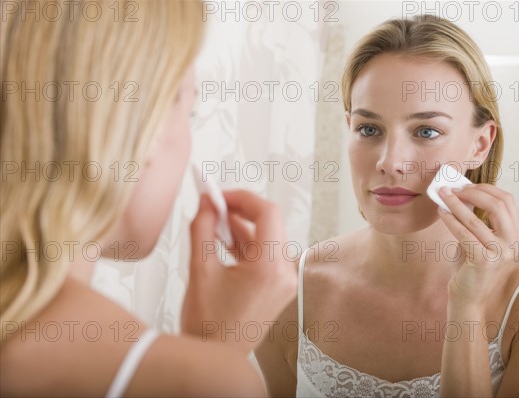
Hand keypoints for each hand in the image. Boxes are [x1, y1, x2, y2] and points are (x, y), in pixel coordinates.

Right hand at [181, 190, 296, 352]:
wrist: (216, 358)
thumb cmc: (209, 326)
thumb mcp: (199, 270)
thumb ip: (202, 229)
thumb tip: (207, 203)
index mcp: (270, 269)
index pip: (267, 213)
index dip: (243, 198)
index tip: (220, 194)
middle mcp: (284, 274)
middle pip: (269, 224)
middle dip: (241, 211)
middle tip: (215, 204)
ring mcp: (284, 282)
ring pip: (267, 239)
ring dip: (242, 227)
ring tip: (214, 221)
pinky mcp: (278, 288)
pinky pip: (265, 255)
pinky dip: (246, 244)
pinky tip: (224, 239)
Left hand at [437, 183, 518, 308]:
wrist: (467, 296)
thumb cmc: (469, 265)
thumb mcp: (476, 237)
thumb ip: (475, 218)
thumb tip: (461, 192)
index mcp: (515, 235)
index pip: (507, 201)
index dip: (486, 189)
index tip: (466, 185)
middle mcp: (513, 243)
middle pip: (498, 205)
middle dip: (473, 192)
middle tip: (453, 188)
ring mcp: (501, 253)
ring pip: (476, 219)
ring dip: (456, 203)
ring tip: (442, 195)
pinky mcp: (484, 261)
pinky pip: (464, 233)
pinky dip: (451, 220)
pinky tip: (441, 212)